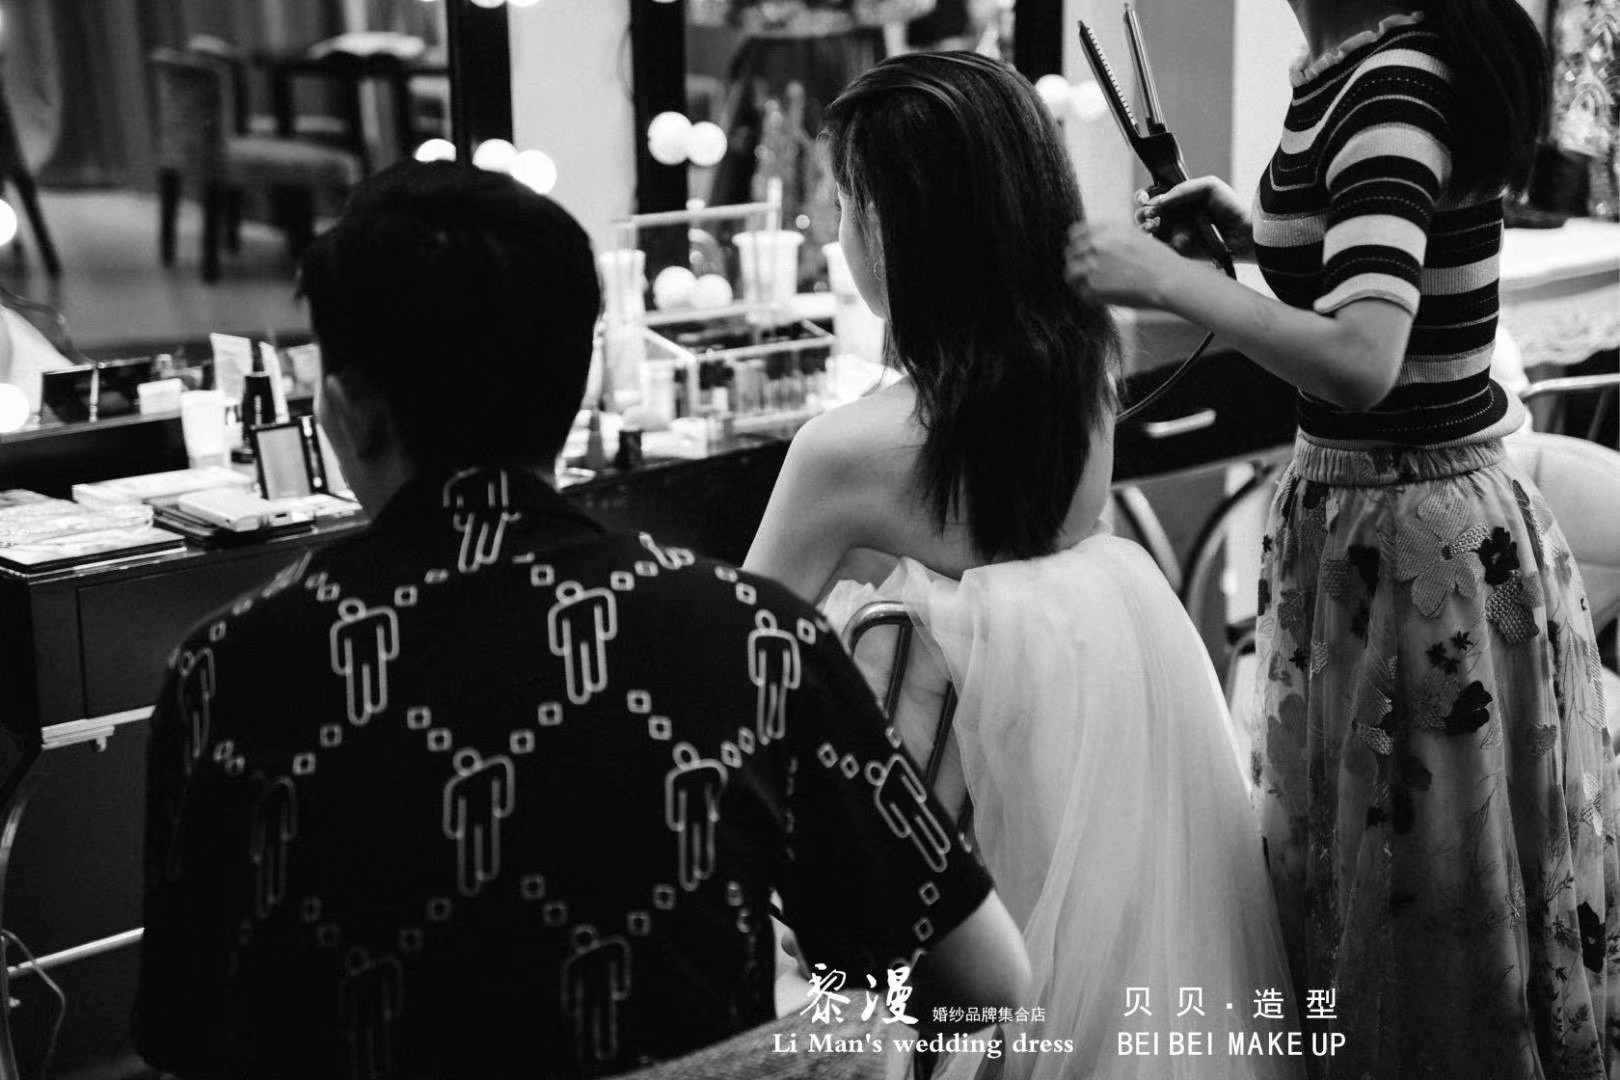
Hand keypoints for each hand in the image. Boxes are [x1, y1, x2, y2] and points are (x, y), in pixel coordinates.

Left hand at [1065, 219, 1183, 309]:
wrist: (1168, 279)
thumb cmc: (1156, 259)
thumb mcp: (1132, 234)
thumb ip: (1109, 235)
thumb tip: (1091, 242)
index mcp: (1104, 229)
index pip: (1075, 233)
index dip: (1077, 243)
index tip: (1080, 251)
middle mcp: (1095, 244)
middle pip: (1070, 252)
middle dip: (1076, 260)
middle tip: (1085, 270)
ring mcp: (1092, 266)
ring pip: (1070, 272)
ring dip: (1077, 278)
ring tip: (1090, 284)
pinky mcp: (1094, 287)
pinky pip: (1080, 291)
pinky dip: (1087, 293)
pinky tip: (1100, 294)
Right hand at [1134, 175, 1253, 259]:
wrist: (1244, 233)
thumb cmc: (1230, 207)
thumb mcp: (1209, 186)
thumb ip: (1183, 188)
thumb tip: (1160, 200)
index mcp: (1179, 200)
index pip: (1154, 195)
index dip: (1144, 196)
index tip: (1146, 198)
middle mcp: (1173, 216)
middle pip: (1145, 213)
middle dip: (1142, 212)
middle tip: (1150, 213)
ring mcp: (1173, 234)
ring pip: (1146, 230)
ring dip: (1144, 226)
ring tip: (1154, 225)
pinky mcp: (1176, 251)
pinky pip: (1157, 248)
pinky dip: (1150, 242)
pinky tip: (1155, 236)